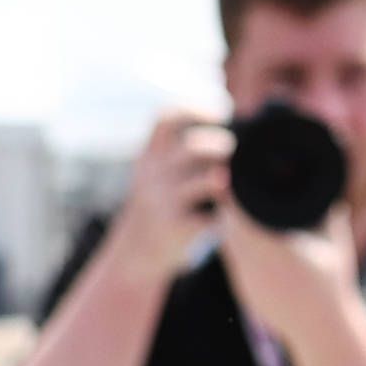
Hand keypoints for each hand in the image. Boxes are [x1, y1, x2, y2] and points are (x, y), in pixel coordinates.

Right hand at [112, 106, 235, 286]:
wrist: (133, 255)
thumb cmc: (156, 208)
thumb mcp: (153, 175)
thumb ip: (179, 153)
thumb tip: (225, 129)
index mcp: (150, 158)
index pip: (167, 119)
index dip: (195, 111)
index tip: (219, 114)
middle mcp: (154, 175)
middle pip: (194, 147)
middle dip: (221, 145)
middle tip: (232, 152)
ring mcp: (164, 202)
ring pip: (210, 180)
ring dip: (228, 179)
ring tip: (229, 184)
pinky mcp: (176, 228)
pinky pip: (213, 217)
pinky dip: (225, 217)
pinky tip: (225, 219)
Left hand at [212, 185, 365, 365]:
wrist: (322, 331)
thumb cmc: (332, 284)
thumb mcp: (335, 242)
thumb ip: (329, 210)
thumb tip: (332, 183)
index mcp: (271, 248)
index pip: (236, 212)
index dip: (233, 192)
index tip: (233, 176)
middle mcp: (252, 264)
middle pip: (226, 227)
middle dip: (232, 208)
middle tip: (238, 189)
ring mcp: (245, 282)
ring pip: (227, 246)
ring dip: (234, 230)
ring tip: (247, 214)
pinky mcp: (245, 294)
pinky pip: (235, 264)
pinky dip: (240, 251)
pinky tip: (252, 244)